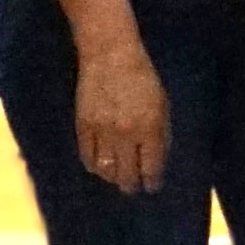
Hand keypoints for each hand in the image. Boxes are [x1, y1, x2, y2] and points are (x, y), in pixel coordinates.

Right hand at [70, 43, 168, 197]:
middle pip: (126, 173)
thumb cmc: (143, 78)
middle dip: (131, 185)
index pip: (151, 166)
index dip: (151, 180)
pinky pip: (86, 155)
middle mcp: (126, 134)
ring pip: (105, 169)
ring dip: (112, 178)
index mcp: (150, 128)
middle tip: (133, 188)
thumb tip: (155, 158)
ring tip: (117, 179)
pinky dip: (93, 166)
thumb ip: (160, 133)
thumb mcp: (162, 105)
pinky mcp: (82, 125)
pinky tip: (99, 168)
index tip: (152, 186)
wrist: (110, 56)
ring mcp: (102, 131)